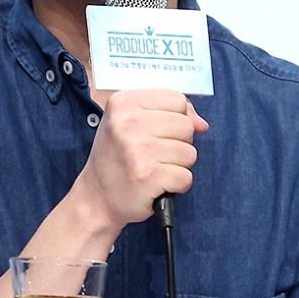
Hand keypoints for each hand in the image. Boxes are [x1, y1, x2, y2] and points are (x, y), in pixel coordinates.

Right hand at [74, 89, 208, 229]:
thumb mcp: (131, 122)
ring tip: (155, 168)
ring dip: (178, 165)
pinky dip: (178, 185)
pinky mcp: (148, 176)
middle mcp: (128, 122)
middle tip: (155, 153)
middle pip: (186, 125)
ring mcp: (137, 149)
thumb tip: (202, 124)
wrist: (96, 197)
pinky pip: (186, 177)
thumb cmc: (117, 156)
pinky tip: (159, 184)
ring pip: (190, 152)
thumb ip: (168, 113)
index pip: (178, 100)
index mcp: (123, 103)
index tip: (160, 131)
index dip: (177, 117)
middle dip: (179, 142)